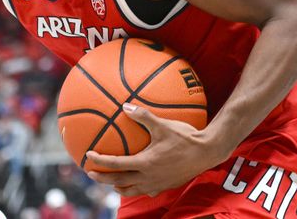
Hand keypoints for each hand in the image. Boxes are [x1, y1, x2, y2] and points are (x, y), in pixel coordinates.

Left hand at [85, 104, 224, 196]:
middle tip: (90, 173)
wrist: (208, 152)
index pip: (116, 165)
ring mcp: (158, 184)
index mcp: (145, 163)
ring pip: (132, 190)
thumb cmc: (185, 137)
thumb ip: (142, 115)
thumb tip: (125, 105)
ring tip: (110, 180)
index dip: (100, 161)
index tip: (88, 156)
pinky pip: (146, 190)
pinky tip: (136, 181)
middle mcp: (149, 177)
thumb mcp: (162, 124)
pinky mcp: (166, 186)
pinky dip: (136, 187)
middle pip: (119, 182)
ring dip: (118, 186)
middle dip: (102, 179)